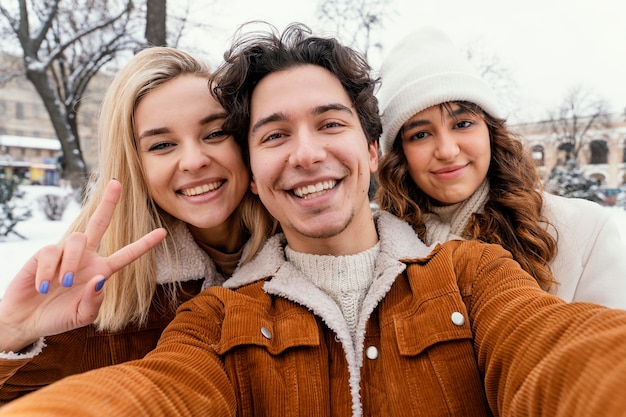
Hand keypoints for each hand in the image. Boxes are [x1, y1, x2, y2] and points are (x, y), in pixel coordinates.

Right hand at [0, 180, 165, 352]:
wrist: (27, 320)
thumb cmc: (59, 316)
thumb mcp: (83, 316)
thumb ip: (94, 301)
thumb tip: (99, 279)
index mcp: (101, 270)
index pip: (126, 255)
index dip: (144, 245)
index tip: (163, 232)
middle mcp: (86, 257)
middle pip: (100, 223)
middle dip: (108, 203)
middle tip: (117, 184)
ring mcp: (66, 253)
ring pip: (77, 239)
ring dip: (71, 262)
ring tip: (63, 283)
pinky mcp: (44, 253)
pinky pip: (51, 252)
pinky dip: (49, 270)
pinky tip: (43, 286)